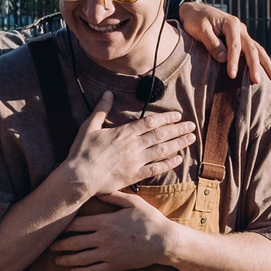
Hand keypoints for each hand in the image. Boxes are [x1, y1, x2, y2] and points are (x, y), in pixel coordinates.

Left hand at [48, 191, 177, 270]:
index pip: (77, 224)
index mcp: (105, 222)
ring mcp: (108, 254)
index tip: (53, 227)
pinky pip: (94, 270)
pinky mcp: (115, 265)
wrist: (165, 242)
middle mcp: (103, 239)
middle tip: (47, 246)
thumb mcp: (132, 202)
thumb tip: (98, 188)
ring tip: (56, 260)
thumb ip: (113, 196)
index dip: (63, 227)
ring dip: (66, 260)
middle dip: (59, 244)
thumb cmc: (149, 219)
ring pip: (81, 258)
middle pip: (74, 242)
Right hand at [61, 92, 198, 199]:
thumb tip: (108, 93)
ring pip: (162, 151)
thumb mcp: (89, 126)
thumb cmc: (81, 151)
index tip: (178, 116)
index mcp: (124, 132)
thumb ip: (101, 110)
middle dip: (178, 129)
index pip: (150, 122)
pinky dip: (168, 164)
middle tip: (192, 125)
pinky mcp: (134, 175)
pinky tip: (179, 159)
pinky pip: (156, 169)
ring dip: (178, 144)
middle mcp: (133, 145)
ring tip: (191, 139)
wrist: (79, 176)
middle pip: (161, 135)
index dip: (166, 118)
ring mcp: (135, 161)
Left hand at [178, 0, 270, 83]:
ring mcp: (243, 34)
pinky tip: (266, 72)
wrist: (195, 11)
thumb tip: (224, 59)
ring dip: (266, 64)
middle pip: (251, 48)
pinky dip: (261, 60)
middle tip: (257, 81)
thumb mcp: (200, 29)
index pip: (235, 46)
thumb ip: (211, 43)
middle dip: (255, 66)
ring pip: (258, 49)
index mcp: (231, 24)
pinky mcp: (241, 40)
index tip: (232, 76)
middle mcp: (240, 28)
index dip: (234, 61)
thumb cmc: (196, 20)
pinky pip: (254, 50)